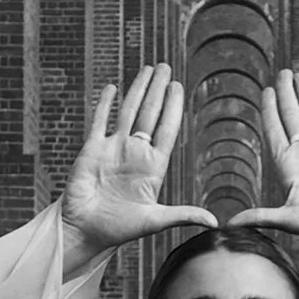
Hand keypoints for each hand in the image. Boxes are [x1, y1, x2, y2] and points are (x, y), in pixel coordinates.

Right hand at [61, 64, 217, 262]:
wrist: (84, 231)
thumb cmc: (119, 230)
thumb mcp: (154, 221)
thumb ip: (183, 215)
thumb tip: (215, 223)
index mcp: (153, 166)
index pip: (167, 129)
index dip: (173, 107)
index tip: (178, 86)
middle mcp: (135, 153)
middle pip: (149, 114)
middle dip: (158, 90)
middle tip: (166, 67)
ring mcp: (113, 149)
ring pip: (127, 112)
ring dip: (137, 90)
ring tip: (147, 69)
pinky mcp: (91, 150)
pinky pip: (100, 121)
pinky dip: (105, 104)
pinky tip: (112, 87)